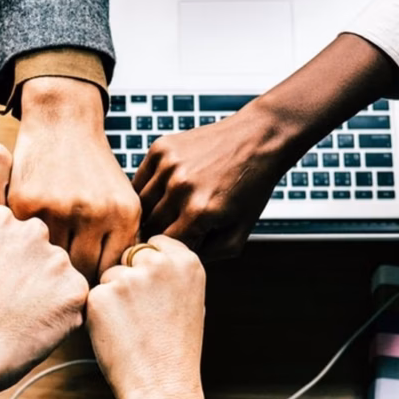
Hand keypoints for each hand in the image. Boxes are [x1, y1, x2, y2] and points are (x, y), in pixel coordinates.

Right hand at [0, 205, 88, 392]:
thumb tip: (10, 254)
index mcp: (0, 219)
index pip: (17, 235)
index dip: (8, 263)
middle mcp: (32, 231)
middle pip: (43, 252)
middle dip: (33, 274)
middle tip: (12, 303)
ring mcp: (57, 260)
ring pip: (61, 276)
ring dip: (50, 294)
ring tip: (21, 318)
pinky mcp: (75, 290)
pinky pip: (74, 301)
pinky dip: (61, 317)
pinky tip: (35, 328)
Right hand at [10, 77, 139, 281]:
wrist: (62, 122)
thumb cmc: (92, 169)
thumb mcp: (120, 199)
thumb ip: (120, 240)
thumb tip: (113, 287)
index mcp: (123, 214)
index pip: (110, 271)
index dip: (98, 283)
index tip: (86, 285)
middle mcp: (94, 212)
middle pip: (82, 272)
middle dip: (72, 279)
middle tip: (62, 281)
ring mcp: (59, 208)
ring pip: (52, 261)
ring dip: (47, 265)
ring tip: (43, 267)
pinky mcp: (27, 204)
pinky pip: (27, 242)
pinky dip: (26, 247)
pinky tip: (26, 246)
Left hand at [86, 236, 205, 398]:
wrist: (162, 386)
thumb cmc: (175, 350)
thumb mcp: (190, 300)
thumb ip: (171, 273)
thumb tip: (148, 255)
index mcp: (186, 262)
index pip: (154, 243)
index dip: (147, 265)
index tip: (151, 287)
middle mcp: (158, 264)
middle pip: (129, 256)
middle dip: (129, 278)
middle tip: (141, 313)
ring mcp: (128, 279)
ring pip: (108, 276)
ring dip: (112, 296)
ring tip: (132, 327)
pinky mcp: (101, 296)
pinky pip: (93, 296)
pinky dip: (99, 313)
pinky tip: (117, 334)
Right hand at [133, 106, 286, 260]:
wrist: (259, 137)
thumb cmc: (251, 187)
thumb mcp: (240, 232)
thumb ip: (209, 255)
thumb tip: (177, 261)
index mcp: (200, 212)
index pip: (165, 246)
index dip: (168, 251)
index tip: (174, 250)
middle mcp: (180, 187)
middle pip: (149, 226)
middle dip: (158, 234)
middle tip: (169, 232)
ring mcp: (168, 165)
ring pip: (140, 205)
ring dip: (149, 213)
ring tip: (166, 213)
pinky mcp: (161, 149)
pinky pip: (139, 181)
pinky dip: (146, 191)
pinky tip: (162, 192)